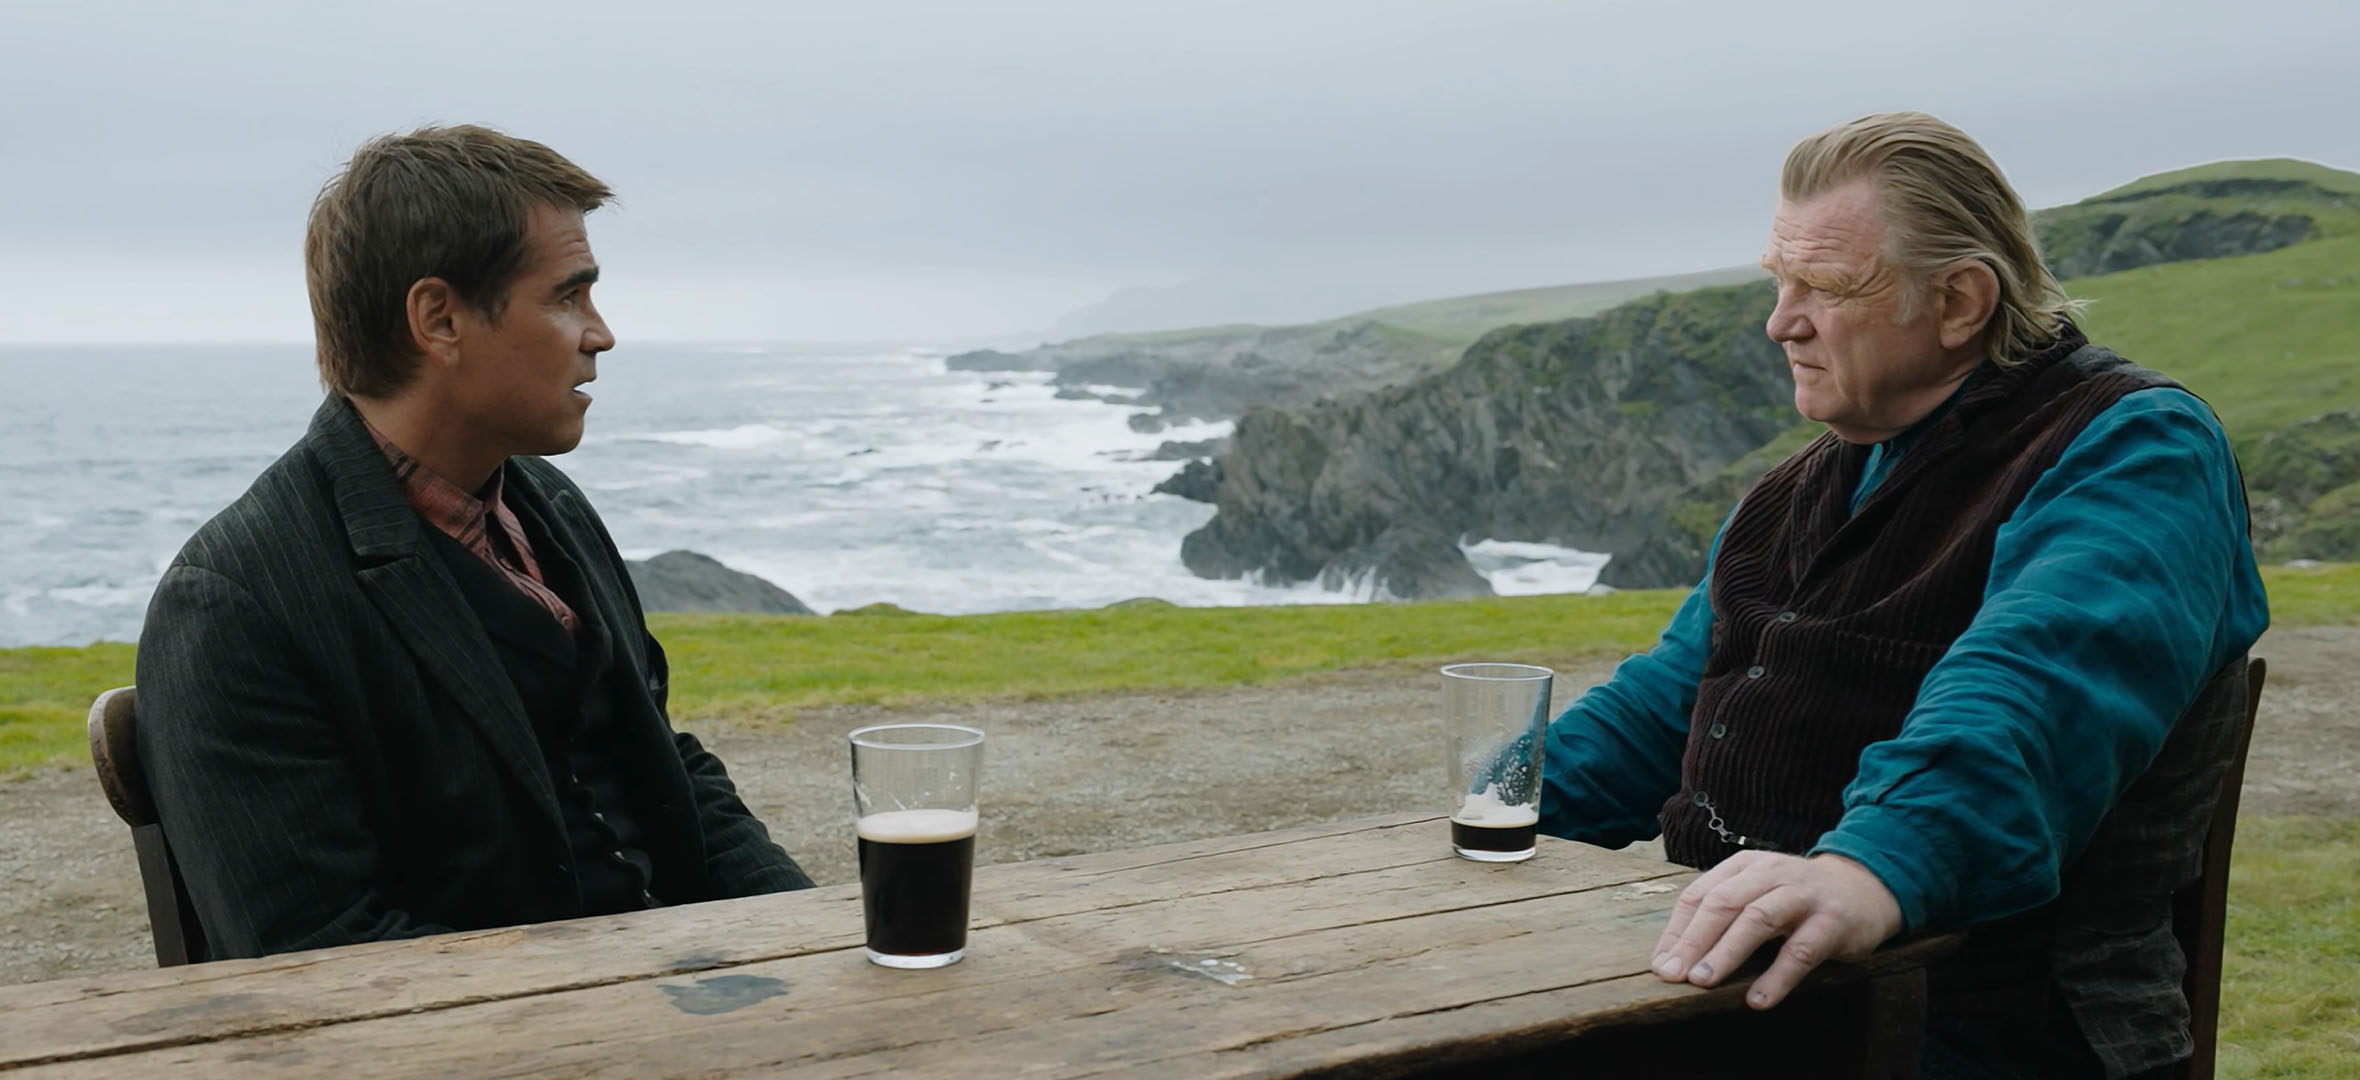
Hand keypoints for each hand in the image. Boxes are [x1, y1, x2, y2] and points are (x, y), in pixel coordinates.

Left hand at [1649, 851, 1901, 1009]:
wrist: (1864, 888)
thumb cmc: (1795, 898)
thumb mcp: (1756, 892)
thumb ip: (1719, 915)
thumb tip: (1672, 958)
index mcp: (1744, 867)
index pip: (1699, 895)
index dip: (1677, 931)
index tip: (1661, 964)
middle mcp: (1770, 874)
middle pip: (1723, 904)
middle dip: (1694, 941)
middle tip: (1674, 974)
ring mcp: (1802, 896)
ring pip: (1757, 920)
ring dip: (1727, 952)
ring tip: (1703, 982)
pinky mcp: (1832, 922)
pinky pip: (1801, 951)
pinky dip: (1777, 977)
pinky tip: (1758, 1000)